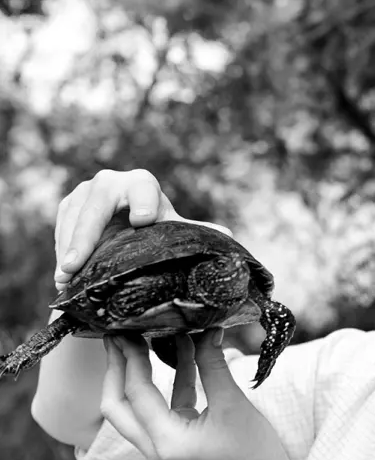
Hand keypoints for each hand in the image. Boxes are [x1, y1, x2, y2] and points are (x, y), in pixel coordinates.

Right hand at [54, 169, 231, 290]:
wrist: (123, 227)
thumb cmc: (152, 228)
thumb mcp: (171, 231)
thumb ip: (194, 232)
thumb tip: (228, 238)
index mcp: (143, 184)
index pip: (142, 186)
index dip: (143, 201)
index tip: (143, 221)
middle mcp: (111, 182)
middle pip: (98, 202)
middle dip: (87, 233)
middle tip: (77, 264)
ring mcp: (85, 192)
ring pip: (75, 216)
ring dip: (69, 247)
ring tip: (65, 277)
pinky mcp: (67, 206)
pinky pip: (60, 227)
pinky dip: (61, 250)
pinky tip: (62, 275)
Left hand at [101, 330, 302, 459]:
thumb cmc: (252, 451)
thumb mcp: (232, 404)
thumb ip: (214, 365)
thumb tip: (208, 330)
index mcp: (166, 441)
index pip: (137, 394)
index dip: (132, 359)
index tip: (129, 331)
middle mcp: (156, 447)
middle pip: (117, 406)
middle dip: (116, 369)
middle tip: (116, 336)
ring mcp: (163, 444)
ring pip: (134, 406)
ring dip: (136, 373)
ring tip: (136, 339)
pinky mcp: (176, 436)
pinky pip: (162, 404)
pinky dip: (167, 379)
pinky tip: (179, 350)